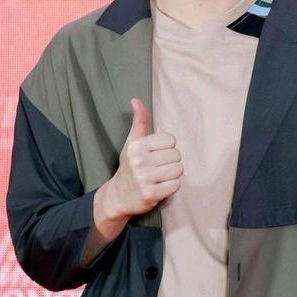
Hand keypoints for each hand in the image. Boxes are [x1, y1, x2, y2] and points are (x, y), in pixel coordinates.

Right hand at [106, 97, 182, 218]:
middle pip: (176, 155)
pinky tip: (160, 187)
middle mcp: (139, 160)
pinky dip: (171, 187)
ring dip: (173, 175)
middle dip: (171, 162)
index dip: (166, 148)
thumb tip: (136, 99)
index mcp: (137, 145)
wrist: (118, 196)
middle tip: (158, 168)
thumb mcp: (132, 142)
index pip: (171, 140)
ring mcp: (144, 178)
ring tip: (160, 177)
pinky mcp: (151, 194)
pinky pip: (176, 185)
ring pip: (178, 169)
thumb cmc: (129, 166)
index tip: (156, 155)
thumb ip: (139, 121)